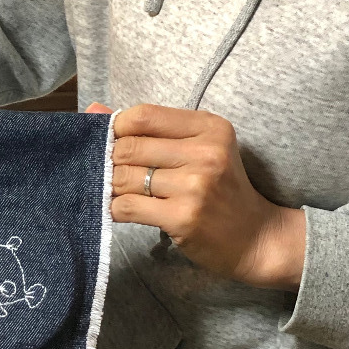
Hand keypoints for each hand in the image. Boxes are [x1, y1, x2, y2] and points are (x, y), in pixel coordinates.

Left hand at [86, 102, 304, 290]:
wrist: (256, 238)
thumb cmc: (220, 190)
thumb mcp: (198, 148)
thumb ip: (148, 128)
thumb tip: (93, 110)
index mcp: (210, 127)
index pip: (143, 116)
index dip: (117, 128)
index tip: (114, 143)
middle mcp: (206, 152)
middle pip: (129, 146)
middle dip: (111, 161)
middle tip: (113, 173)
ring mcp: (195, 186)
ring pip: (124, 178)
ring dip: (112, 187)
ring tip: (121, 192)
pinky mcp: (183, 217)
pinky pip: (128, 207)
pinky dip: (116, 209)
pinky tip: (125, 210)